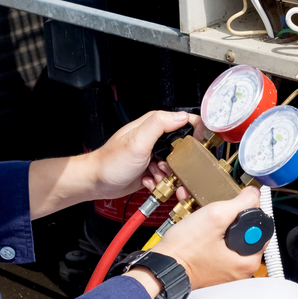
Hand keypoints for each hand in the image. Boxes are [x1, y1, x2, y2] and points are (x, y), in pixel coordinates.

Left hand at [89, 110, 203, 201]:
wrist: (97, 182)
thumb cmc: (111, 162)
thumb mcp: (137, 140)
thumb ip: (159, 125)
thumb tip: (182, 116)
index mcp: (154, 125)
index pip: (185, 120)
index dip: (197, 131)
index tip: (200, 144)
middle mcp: (156, 138)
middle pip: (184, 147)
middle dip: (180, 161)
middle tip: (168, 166)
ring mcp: (155, 154)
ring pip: (177, 165)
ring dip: (169, 174)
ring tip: (154, 174)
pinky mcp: (152, 169)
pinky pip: (167, 176)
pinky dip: (160, 182)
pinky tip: (149, 181)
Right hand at [151, 186, 265, 289]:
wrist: (161, 266)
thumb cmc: (184, 249)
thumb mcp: (216, 216)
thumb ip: (241, 202)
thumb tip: (254, 194)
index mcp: (248, 261)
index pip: (261, 226)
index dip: (247, 210)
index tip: (231, 207)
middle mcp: (241, 269)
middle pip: (245, 230)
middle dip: (229, 215)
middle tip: (214, 213)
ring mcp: (226, 269)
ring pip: (229, 235)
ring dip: (216, 221)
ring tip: (203, 218)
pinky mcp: (213, 267)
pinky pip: (218, 244)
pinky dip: (209, 232)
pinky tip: (198, 225)